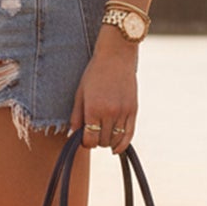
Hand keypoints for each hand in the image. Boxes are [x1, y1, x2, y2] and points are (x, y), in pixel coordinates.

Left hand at [69, 35, 137, 154]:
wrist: (116, 56)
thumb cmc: (94, 73)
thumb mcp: (80, 93)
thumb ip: (76, 116)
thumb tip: (73, 135)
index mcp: (93, 109)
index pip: (89, 139)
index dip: (85, 143)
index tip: (83, 139)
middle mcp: (109, 113)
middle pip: (102, 141)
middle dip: (96, 141)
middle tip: (93, 134)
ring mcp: (123, 112)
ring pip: (115, 140)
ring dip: (108, 142)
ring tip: (103, 136)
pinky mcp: (133, 110)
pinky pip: (129, 134)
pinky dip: (123, 144)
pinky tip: (116, 148)